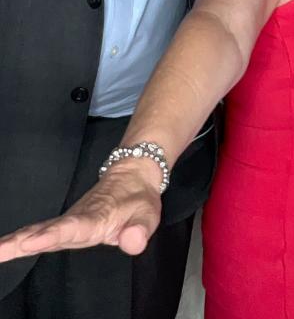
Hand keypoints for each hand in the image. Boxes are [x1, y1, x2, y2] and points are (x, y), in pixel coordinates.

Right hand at [0, 161, 162, 261]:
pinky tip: (5, 249)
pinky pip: (40, 233)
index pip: (73, 228)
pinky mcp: (66, 225)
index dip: (53, 235)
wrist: (132, 175)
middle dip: (22, 241)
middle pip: (47, 230)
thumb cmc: (138, 197)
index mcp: (97, 217)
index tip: (31, 242)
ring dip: (16, 241)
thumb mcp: (148, 213)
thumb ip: (140, 229)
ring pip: (39, 231)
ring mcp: (69, 221)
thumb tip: (133, 243)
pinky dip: (21, 240)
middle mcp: (77, 219)